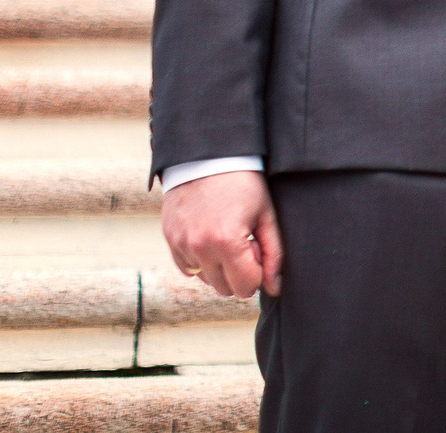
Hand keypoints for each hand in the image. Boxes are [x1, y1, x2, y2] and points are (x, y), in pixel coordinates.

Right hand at [161, 170, 282, 299]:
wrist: (208, 156)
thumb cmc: (243, 184)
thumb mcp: (266, 215)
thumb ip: (274, 254)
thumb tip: (275, 288)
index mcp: (227, 242)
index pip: (245, 287)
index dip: (256, 273)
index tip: (257, 249)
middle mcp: (199, 247)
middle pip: (224, 288)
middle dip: (238, 272)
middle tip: (244, 241)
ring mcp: (181, 244)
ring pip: (205, 279)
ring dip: (219, 267)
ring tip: (226, 235)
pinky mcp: (170, 239)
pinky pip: (187, 268)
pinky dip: (200, 260)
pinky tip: (209, 236)